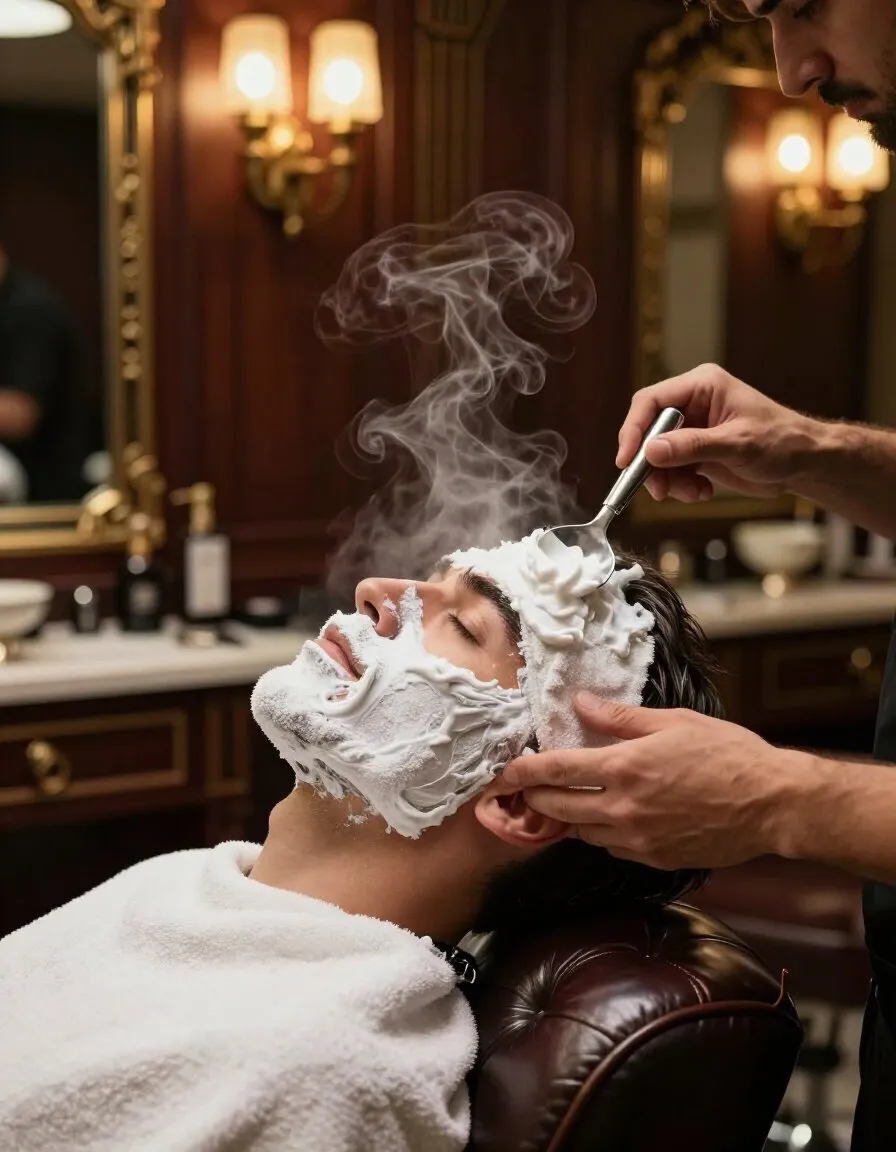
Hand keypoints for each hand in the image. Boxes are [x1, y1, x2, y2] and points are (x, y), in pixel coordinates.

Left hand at [502, 693, 811, 869]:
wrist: (772, 805)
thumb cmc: (728, 755)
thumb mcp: (673, 722)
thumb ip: (621, 718)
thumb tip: (581, 705)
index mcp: (626, 769)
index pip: (556, 771)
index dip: (521, 772)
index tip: (501, 772)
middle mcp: (624, 809)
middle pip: (558, 807)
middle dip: (535, 796)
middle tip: (523, 787)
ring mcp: (638, 840)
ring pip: (581, 832)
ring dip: (568, 816)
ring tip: (565, 799)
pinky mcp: (654, 860)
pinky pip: (611, 848)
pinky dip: (600, 833)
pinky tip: (608, 816)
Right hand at [617, 364, 816, 502]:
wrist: (805, 464)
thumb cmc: (783, 441)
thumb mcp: (737, 444)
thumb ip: (692, 446)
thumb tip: (651, 450)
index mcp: (702, 386)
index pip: (651, 401)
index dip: (634, 430)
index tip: (627, 459)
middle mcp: (694, 404)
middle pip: (649, 431)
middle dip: (652, 463)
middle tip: (659, 487)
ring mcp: (693, 429)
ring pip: (657, 456)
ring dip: (667, 480)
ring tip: (690, 493)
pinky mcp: (696, 452)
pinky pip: (671, 469)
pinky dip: (680, 486)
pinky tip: (700, 491)